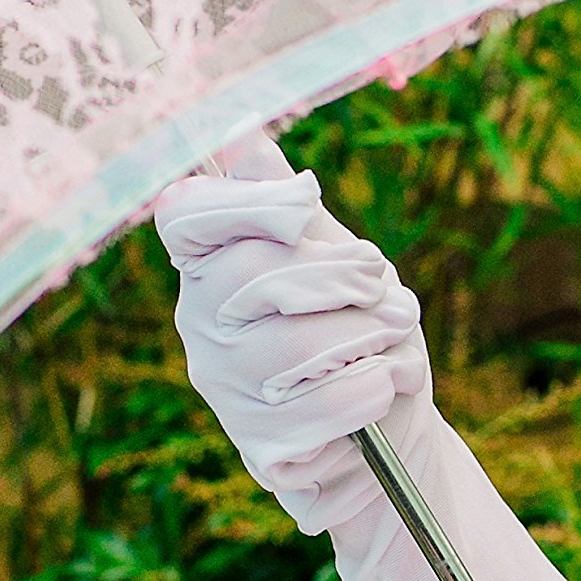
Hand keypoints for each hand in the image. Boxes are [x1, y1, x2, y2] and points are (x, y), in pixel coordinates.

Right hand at [154, 132, 430, 534]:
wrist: (390, 432)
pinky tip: (386, 388)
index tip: (305, 209)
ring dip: (370, 337)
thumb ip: (290, 205)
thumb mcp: (336, 257)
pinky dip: (375, 389)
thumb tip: (241, 134)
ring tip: (394, 341)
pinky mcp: (260, 446)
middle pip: (256, 274)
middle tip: (384, 291)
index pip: (187, 217)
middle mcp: (200, 326)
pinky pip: (323, 406)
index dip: (246, 203)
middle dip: (341, 277)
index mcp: (209, 267)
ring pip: (295, 345)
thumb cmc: (360, 332)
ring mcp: (225, 390)